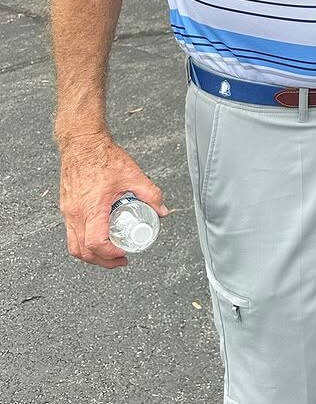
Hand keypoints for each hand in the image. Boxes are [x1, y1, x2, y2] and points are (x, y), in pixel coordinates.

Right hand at [57, 130, 167, 268]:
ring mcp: (68, 211)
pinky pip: (71, 232)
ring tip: (110, 252)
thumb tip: (161, 210)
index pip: (96, 243)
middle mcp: (75, 212)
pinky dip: (85, 240)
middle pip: (82, 251)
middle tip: (119, 260)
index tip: (123, 253)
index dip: (110, 254)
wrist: (82, 143)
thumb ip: (150, 193)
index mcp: (91, 207)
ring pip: (73, 244)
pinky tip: (99, 234)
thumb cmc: (101, 156)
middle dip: (102, 261)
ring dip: (91, 254)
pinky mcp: (66, 207)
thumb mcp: (132, 175)